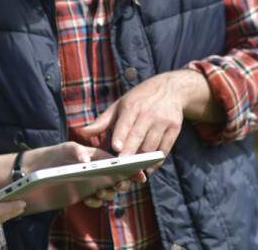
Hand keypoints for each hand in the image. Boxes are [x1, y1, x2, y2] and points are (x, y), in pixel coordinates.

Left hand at [22, 142, 145, 207]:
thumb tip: (87, 161)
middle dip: (124, 183)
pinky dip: (95, 202)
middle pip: (120, 179)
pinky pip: (96, 201)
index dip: (134, 169)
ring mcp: (95, 184)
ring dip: (109, 193)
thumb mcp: (67, 148)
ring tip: (100, 191)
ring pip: (110, 192)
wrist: (43, 168)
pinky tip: (88, 199)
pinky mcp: (86, 195)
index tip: (141, 175)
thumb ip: (77, 151)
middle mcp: (102, 172)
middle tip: (119, 184)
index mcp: (102, 157)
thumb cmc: (60, 153)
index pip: (122, 162)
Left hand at [78, 70, 211, 161]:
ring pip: (152, 146)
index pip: (125, 123)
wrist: (170, 88)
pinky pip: (165, 149)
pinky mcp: (175, 128)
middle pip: (139, 138)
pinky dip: (156, 161)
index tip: (115, 148)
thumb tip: (82, 133)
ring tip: (132, 170)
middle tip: (121, 168)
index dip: (121, 136)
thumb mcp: (120, 105)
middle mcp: (149, 113)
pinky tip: (147, 167)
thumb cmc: (139, 99)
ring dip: (142, 160)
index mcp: (133, 106)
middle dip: (130, 153)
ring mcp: (164, 121)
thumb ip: (102, 122)